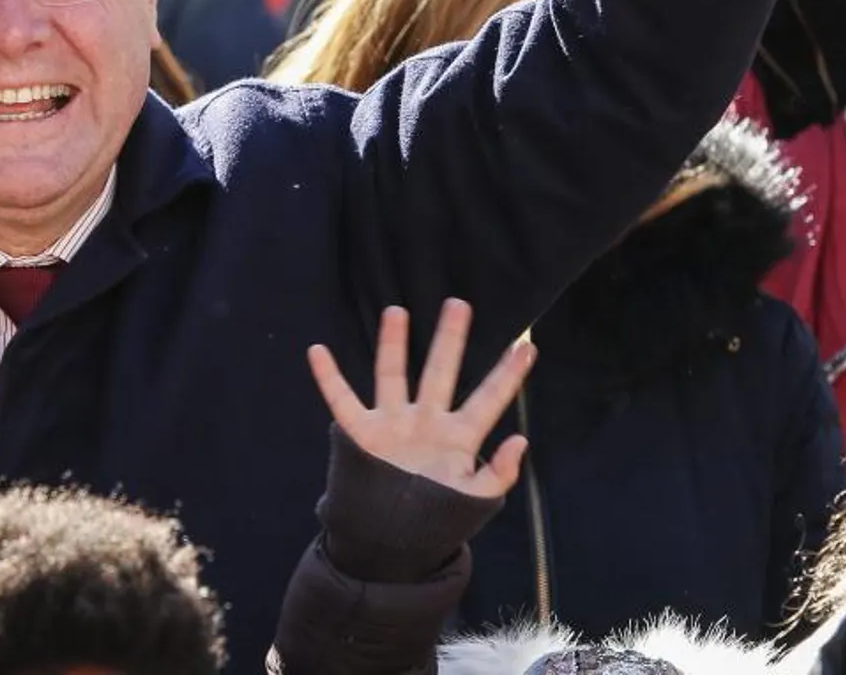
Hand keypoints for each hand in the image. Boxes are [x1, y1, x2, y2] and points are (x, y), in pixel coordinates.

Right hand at [308, 300, 533, 498]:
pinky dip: (329, 377)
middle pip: (440, 373)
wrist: (393, 540)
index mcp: (459, 437)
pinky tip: (318, 351)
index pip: (488, 399)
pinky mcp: (362, 435)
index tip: (527, 348)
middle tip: (459, 304)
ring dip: (392, 345)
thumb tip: (521, 440)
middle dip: (450, 340)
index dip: (507, 376)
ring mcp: (393, 425)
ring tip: (397, 311)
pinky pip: (342, 401)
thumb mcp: (476, 499)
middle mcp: (426, 421)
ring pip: (392, 375)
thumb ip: (500, 474)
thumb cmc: (439, 518)